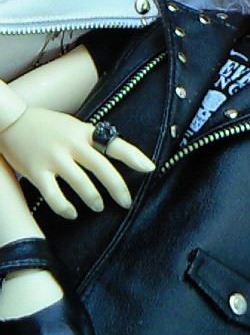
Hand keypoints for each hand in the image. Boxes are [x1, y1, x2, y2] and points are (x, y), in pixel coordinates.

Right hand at [0, 107, 154, 218]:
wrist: (12, 121)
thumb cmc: (46, 125)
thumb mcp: (73, 126)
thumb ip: (90, 139)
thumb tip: (112, 154)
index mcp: (83, 132)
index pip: (114, 143)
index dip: (134, 156)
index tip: (150, 168)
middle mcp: (72, 144)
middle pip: (102, 168)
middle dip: (118, 188)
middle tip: (127, 202)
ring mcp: (54, 158)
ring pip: (82, 185)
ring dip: (94, 199)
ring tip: (99, 206)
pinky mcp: (37, 172)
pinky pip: (55, 196)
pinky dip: (66, 208)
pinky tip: (72, 213)